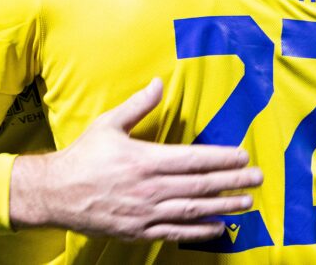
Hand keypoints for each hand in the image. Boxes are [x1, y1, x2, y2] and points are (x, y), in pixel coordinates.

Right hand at [10, 78, 260, 241]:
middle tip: (258, 177)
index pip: (194, 160)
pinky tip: (219, 228)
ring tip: (246, 202)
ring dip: (223, 206)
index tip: (243, 156)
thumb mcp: (109, 124)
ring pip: (193, 210)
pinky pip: (176, 233)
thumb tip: (158, 83)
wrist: (57, 193)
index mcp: (145, 160)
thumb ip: (138, 105)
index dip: (221, 159)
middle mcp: (150, 188)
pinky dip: (200, 231)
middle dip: (233, 181)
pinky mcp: (140, 230)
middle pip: (200, 186)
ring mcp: (146, 212)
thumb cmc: (83, 156)